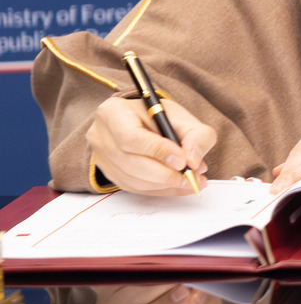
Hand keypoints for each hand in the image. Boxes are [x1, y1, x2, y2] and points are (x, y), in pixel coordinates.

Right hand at [85, 93, 215, 195]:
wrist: (142, 122)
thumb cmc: (159, 117)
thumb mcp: (183, 116)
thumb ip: (196, 134)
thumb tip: (194, 161)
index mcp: (113, 112)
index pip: (131, 137)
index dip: (158, 151)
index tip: (182, 160)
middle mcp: (101, 136)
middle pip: (131, 163)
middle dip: (165, 174)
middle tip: (192, 176)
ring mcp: (102, 158)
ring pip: (133, 180)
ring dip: (166, 185)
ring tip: (192, 181)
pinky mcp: (110, 174)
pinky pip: (135, 188)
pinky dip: (160, 190)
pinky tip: (180, 186)